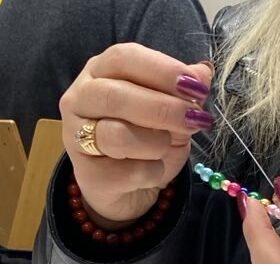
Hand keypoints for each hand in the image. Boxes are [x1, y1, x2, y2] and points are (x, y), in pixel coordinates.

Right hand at [58, 44, 212, 227]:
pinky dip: (151, 173)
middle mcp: (80, 98)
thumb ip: (184, 91)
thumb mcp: (172, 111)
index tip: (196, 87)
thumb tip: (203, 72)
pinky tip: (153, 172)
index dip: (162, 70)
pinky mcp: (86, 174)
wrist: (132, 189)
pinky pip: (125, 172)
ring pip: (117, 135)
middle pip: (115, 95)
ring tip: (166, 147)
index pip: (124, 58)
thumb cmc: (148, 140)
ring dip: (156, 143)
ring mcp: (75, 136)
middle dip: (162, 108)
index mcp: (100, 71)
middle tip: (195, 120)